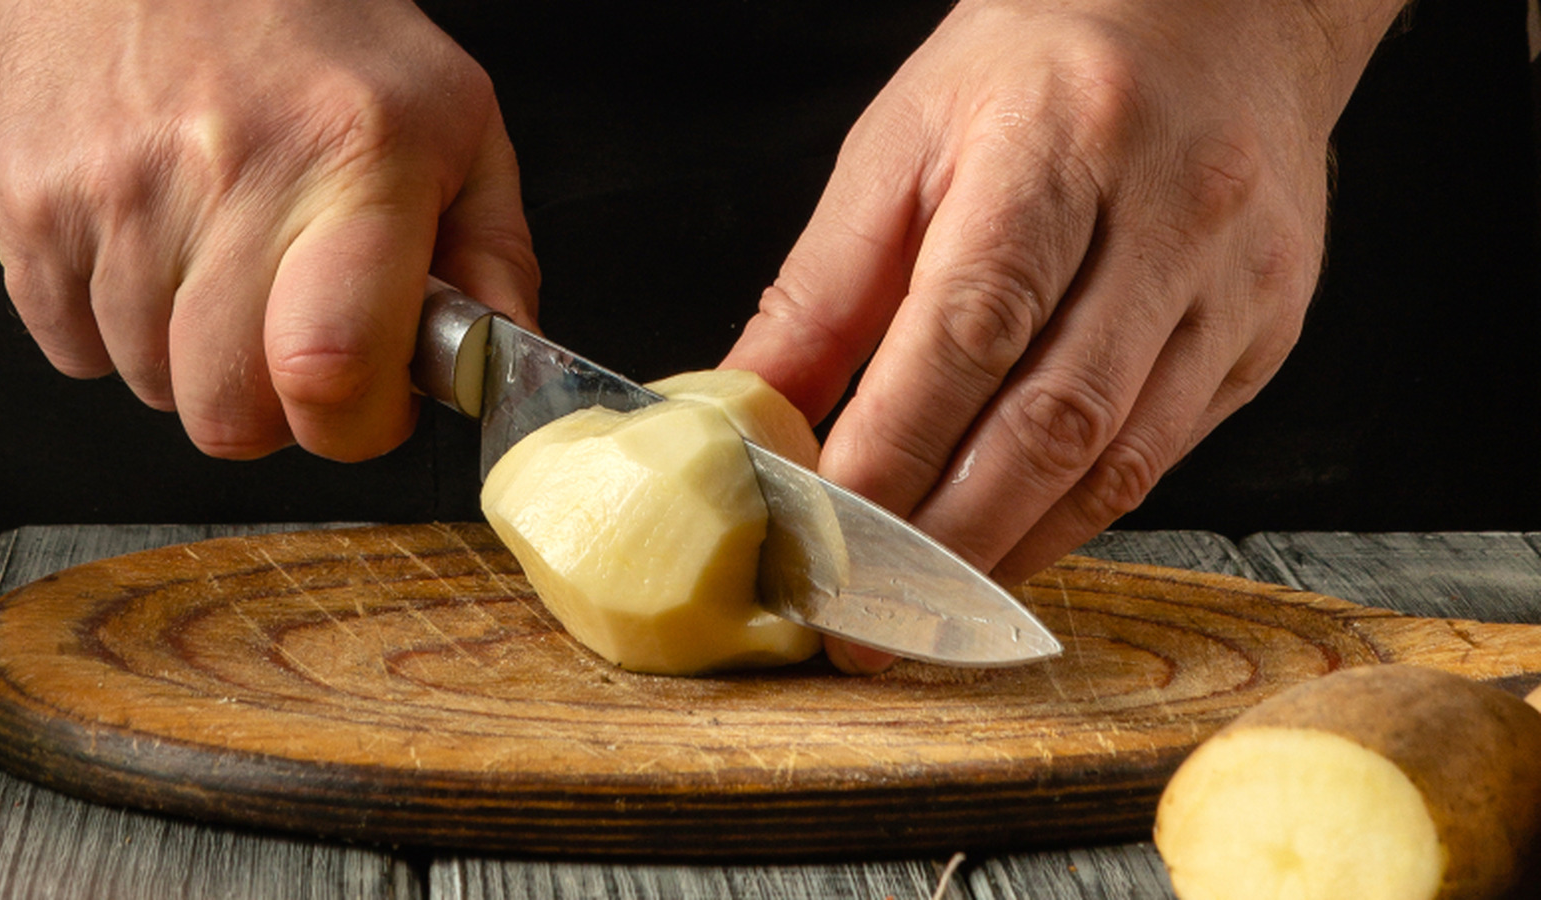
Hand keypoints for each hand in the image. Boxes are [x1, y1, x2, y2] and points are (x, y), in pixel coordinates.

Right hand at [0, 0, 538, 460]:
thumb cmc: (322, 37)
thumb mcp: (454, 124)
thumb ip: (495, 255)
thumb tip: (506, 364)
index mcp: (353, 161)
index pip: (329, 366)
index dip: (355, 424)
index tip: (373, 401)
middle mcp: (224, 173)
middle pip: (228, 412)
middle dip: (276, 408)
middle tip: (297, 341)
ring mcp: (111, 189)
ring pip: (150, 386)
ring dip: (195, 359)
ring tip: (224, 266)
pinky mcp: (27, 200)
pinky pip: (71, 349)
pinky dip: (117, 328)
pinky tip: (157, 251)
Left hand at [723, 0, 1405, 671]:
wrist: (1217, 15)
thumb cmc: (1038, 68)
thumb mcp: (903, 141)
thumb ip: (825, 283)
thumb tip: (751, 407)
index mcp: (1059, 145)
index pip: (968, 329)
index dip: (892, 451)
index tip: (821, 536)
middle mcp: (1171, 216)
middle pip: (1055, 418)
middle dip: (947, 538)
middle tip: (863, 618)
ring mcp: (1235, 282)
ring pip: (1121, 459)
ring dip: (1013, 552)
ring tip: (925, 610)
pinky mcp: (1267, 332)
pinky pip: (1166, 455)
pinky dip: (1074, 517)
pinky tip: (1009, 546)